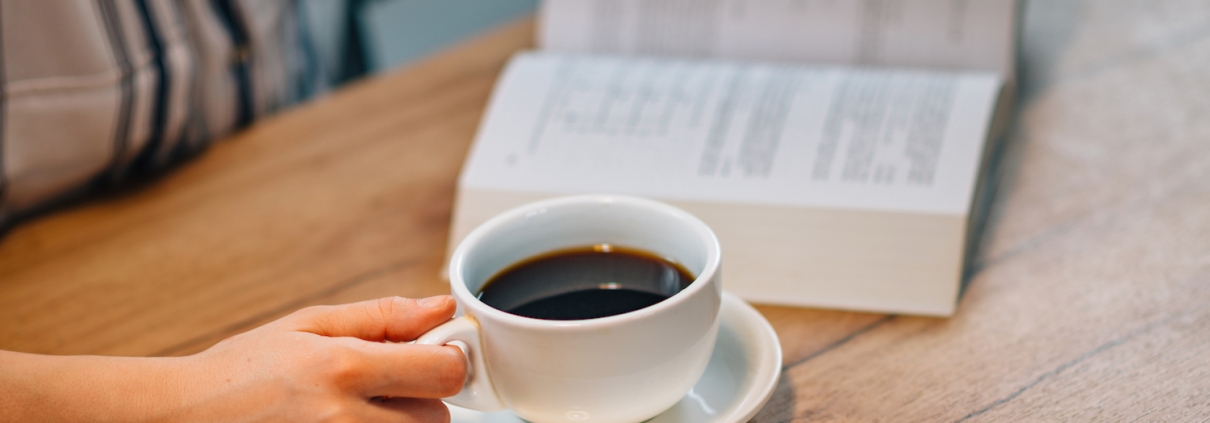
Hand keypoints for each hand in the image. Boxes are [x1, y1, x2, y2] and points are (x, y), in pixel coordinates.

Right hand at [0, 296, 466, 422]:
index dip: (449, 361)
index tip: (434, 356)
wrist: (185, 416)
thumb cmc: (244, 369)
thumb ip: (385, 317)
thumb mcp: (311, 325)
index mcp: (343, 370)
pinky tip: (345, 422)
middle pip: (437, 417)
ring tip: (357, 407)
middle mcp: (345, 421)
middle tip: (380, 385)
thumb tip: (444, 308)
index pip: (444, 373)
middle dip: (420, 398)